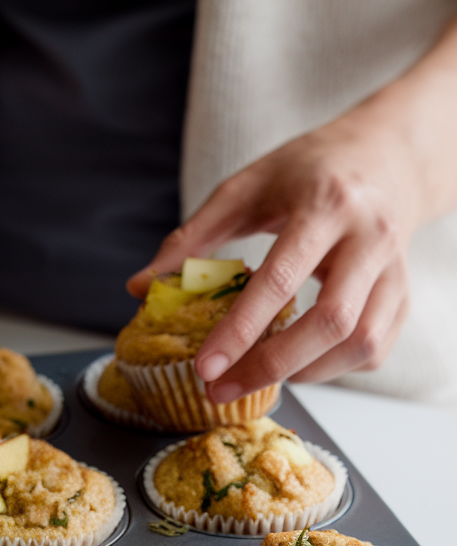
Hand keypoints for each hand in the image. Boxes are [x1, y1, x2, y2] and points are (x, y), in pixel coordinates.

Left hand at [128, 103, 423, 401]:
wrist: (384, 156)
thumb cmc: (307, 171)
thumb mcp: (244, 188)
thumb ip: (193, 237)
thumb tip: (140, 286)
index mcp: (325, 204)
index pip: (281, 278)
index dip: (240, 329)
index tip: (205, 366)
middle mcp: (370, 237)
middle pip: (331, 322)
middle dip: (272, 365)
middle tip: (222, 389)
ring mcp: (395, 268)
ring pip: (361, 342)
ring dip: (306, 373)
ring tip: (257, 376)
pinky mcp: (404, 294)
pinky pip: (376, 347)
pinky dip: (334, 368)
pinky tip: (298, 364)